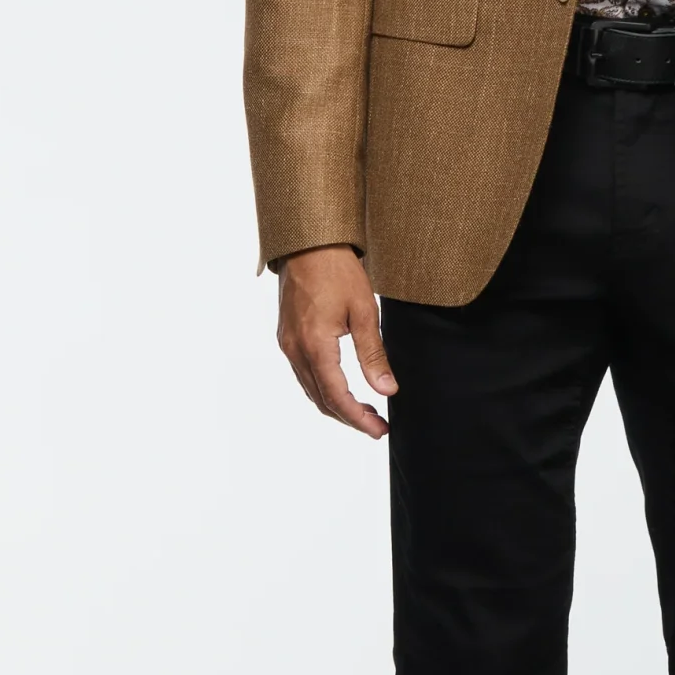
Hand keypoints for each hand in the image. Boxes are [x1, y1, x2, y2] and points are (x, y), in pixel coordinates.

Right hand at [276, 245, 395, 437]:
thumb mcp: (365, 312)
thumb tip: (387, 390)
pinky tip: (343, 387)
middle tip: (377, 426)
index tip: (379, 431)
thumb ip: (373, 355)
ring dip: (336, 405)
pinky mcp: (287, 336)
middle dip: (350, 417)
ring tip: (366, 411)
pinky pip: (303, 373)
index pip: (337, 397)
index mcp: (315, 345)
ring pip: (311, 389)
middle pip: (321, 399)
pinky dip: (324, 388)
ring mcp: (288, 343)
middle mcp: (295, 349)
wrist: (308, 243)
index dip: (359, 419)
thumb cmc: (338, 271)